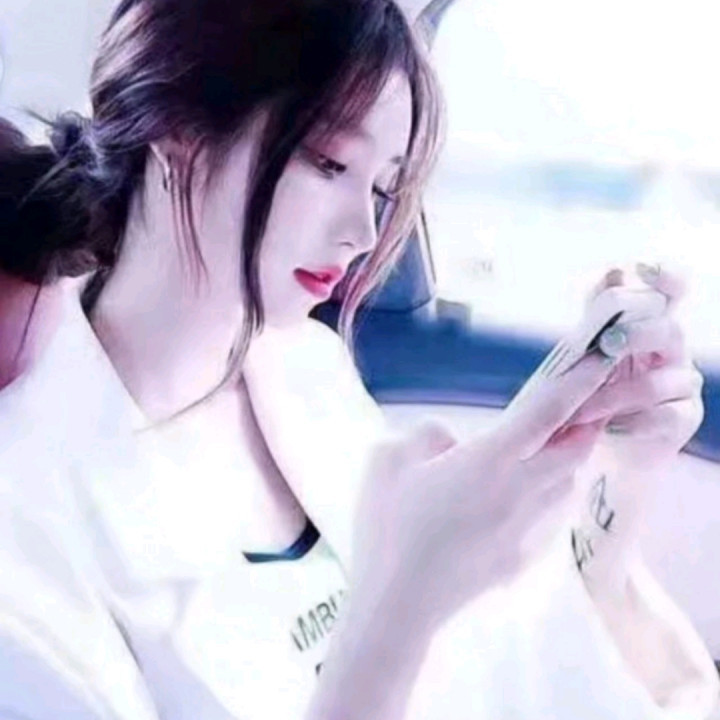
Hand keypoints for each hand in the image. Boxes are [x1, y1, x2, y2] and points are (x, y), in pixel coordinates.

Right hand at [349, 350, 620, 632]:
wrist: (398, 604)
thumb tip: (451, 442)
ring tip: (541, 454)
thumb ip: (425, 436)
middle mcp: (519, 492)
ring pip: (567, 485)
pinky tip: (511, 502)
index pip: (546, 413)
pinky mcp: (522, 558)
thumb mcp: (388, 462)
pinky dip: (544, 496)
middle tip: (575, 408)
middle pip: (575, 451)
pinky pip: (547, 516)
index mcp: (488, 462)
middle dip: (584, 424)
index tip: (598, 362)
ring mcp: (526, 529)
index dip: (576, 383)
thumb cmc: (389, 528)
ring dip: (565, 462)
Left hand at [570, 264, 704, 469]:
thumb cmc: (599, 389)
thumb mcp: (593, 351)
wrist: (607, 443)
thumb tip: (614, 273)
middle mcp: (674, 351)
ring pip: (659, 382)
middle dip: (636, 334)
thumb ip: (601, 315)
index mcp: (652, 326)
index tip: (641, 267)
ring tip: (580, 409)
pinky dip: (632, 422)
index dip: (665, 277)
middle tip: (606, 342)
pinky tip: (608, 429)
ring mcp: (684, 385)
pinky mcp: (685, 418)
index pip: (672, 293)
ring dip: (614, 394)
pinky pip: (666, 417)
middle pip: (670, 331)